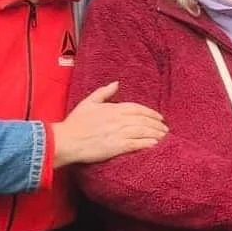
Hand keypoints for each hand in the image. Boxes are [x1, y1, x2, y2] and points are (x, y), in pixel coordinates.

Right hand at [52, 83, 167, 166]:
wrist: (66, 141)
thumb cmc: (75, 123)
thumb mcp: (88, 102)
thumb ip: (104, 92)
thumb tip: (116, 83)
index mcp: (112, 108)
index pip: (137, 108)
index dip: (150, 112)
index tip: (159, 117)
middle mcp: (117, 120)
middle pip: (143, 120)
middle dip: (156, 124)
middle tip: (165, 128)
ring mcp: (117, 133)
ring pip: (142, 131)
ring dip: (155, 133)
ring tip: (163, 136)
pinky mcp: (116, 147)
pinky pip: (135, 144)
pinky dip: (147, 143)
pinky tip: (155, 144)